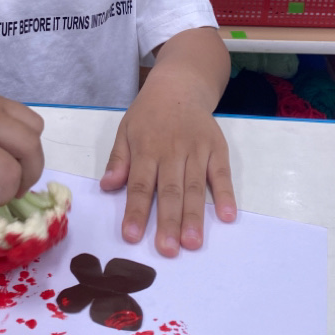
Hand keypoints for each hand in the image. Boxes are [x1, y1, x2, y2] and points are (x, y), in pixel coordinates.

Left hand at [99, 60, 235, 256]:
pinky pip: (222, 174)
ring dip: (195, 216)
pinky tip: (227, 215)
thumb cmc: (149, 113)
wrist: (180, 85)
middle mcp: (172, 151)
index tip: (132, 237)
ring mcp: (197, 150)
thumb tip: (107, 186)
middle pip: (170, 191)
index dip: (136, 211)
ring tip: (192, 243)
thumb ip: (118, 159)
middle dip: (168, 222)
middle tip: (167, 250)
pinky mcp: (217, 148)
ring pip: (195, 187)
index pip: (140, 185)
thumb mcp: (126, 130)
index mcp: (146, 149)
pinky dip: (226, 194)